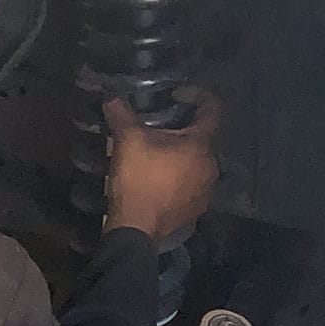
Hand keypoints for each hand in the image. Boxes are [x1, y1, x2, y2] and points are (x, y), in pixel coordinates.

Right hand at [102, 95, 220, 240]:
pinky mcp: (196, 209)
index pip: (212, 110)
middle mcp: (211, 166)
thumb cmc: (138, 179)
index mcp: (200, 145)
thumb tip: (112, 97)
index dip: (198, 95)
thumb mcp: (127, 141)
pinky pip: (190, 185)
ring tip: (154, 156)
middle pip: (201, 139)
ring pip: (195, 163)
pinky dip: (177, 178)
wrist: (136, 230)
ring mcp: (206, 191)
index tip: (177, 95)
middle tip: (156, 129)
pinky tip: (157, 181)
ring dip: (179, 156)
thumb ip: (122, 114)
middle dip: (181, 130)